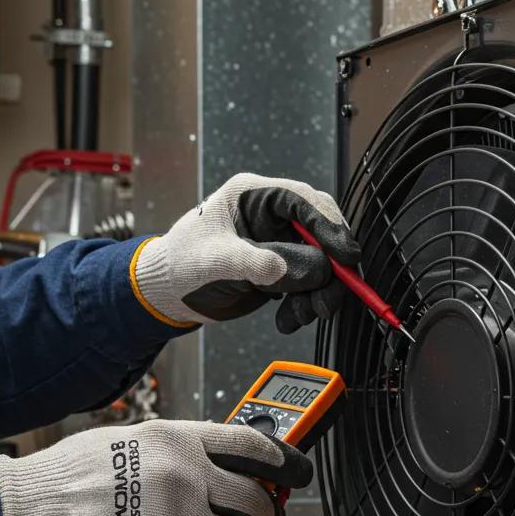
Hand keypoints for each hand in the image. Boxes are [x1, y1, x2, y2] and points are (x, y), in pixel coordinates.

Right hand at [0, 420, 311, 515]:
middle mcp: (188, 474)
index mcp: (177, 439)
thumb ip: (171, 452)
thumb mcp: (126, 441)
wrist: (33, 511)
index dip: (279, 459)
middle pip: (255, 499)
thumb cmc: (67, 476)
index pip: (250, 445)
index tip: (290, 470)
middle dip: (263, 515)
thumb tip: (208, 467)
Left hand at [129, 173, 359, 331]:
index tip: (347, 257)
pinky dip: (304, 305)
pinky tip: (287, 319)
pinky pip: (308, 286)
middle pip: (321, 234)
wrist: (167, 293)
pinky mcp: (280, 269)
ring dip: (317, 294)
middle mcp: (271, 216)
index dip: (330, 227)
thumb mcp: (217, 261)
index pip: (305, 201)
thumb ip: (260, 262)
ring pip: (319, 265)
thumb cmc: (181, 264)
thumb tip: (308, 268)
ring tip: (298, 316)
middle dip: (329, 269)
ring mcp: (278, 243)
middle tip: (327, 299)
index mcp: (253, 195)